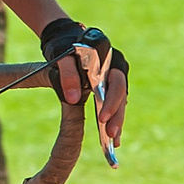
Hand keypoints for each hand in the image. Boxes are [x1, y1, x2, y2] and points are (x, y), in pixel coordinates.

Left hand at [40, 17, 126, 154]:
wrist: (65, 41)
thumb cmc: (64, 48)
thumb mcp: (62, 58)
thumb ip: (67, 74)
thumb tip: (72, 99)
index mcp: (108, 57)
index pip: (115, 81)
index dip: (111, 101)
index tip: (102, 119)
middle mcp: (116, 66)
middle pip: (121, 94)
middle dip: (117, 116)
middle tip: (111, 136)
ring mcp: (115, 76)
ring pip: (120, 100)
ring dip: (117, 120)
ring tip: (113, 142)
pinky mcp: (110, 85)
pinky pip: (115, 103)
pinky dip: (113, 118)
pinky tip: (111, 137)